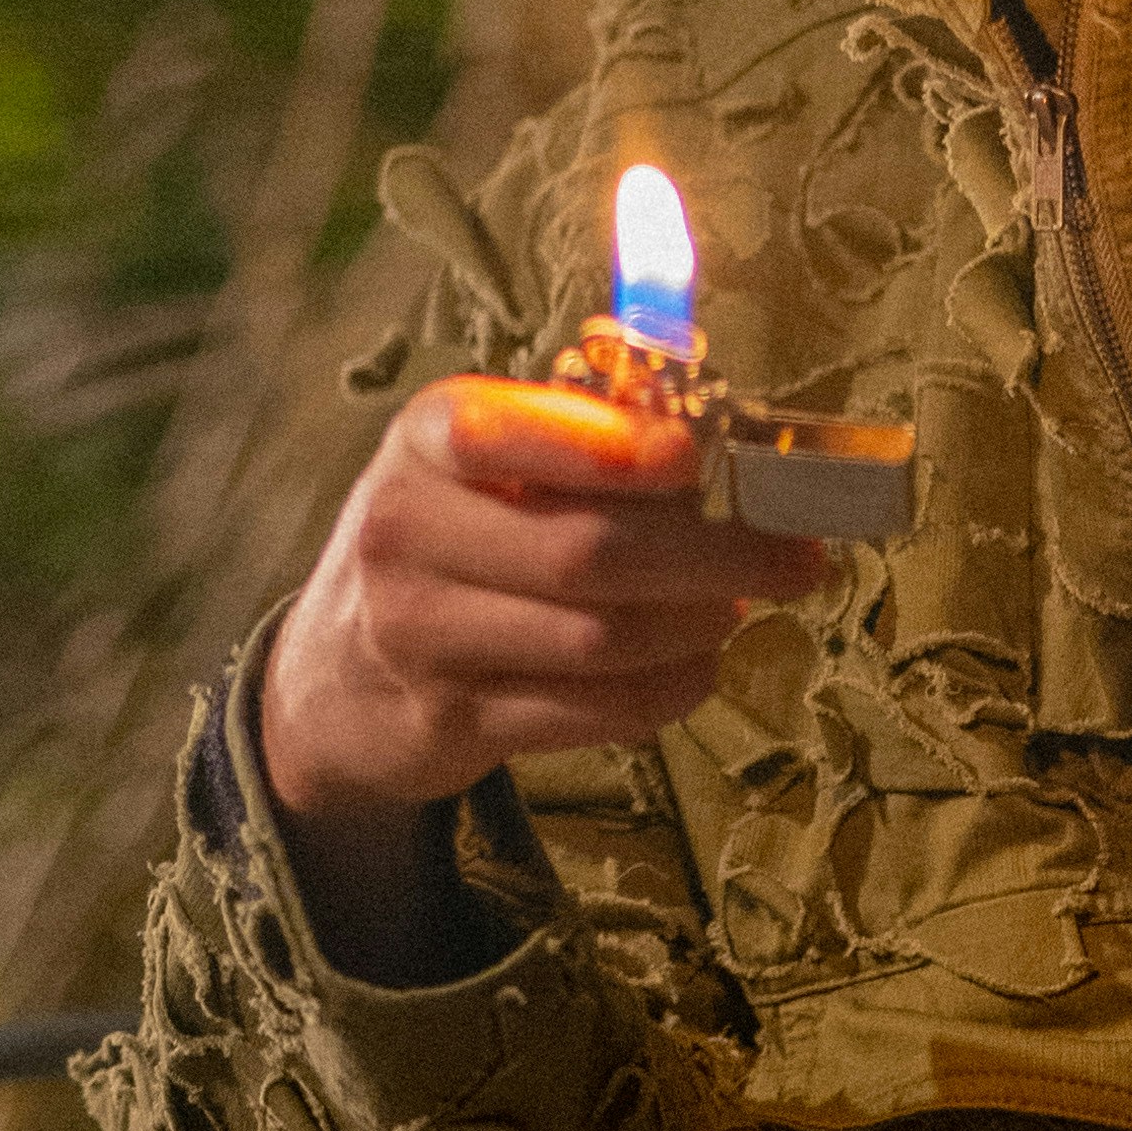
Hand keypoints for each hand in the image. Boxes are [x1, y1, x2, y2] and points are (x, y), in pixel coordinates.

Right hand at [257, 379, 825, 946]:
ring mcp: (420, 635)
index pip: (507, 432)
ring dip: (697, 626)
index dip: (611, 449)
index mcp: (425, 441)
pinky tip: (696, 664)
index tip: (694, 459)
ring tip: (738, 608)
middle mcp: (407, 532)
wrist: (334, 677)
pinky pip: (593, 711)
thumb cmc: (445, 539)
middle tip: (797, 556)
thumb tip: (702, 409)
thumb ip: (578, 430)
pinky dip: (668, 689)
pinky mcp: (451, 721)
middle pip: (588, 551)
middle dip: (714, 556)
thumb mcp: (479, 462)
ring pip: (600, 639)